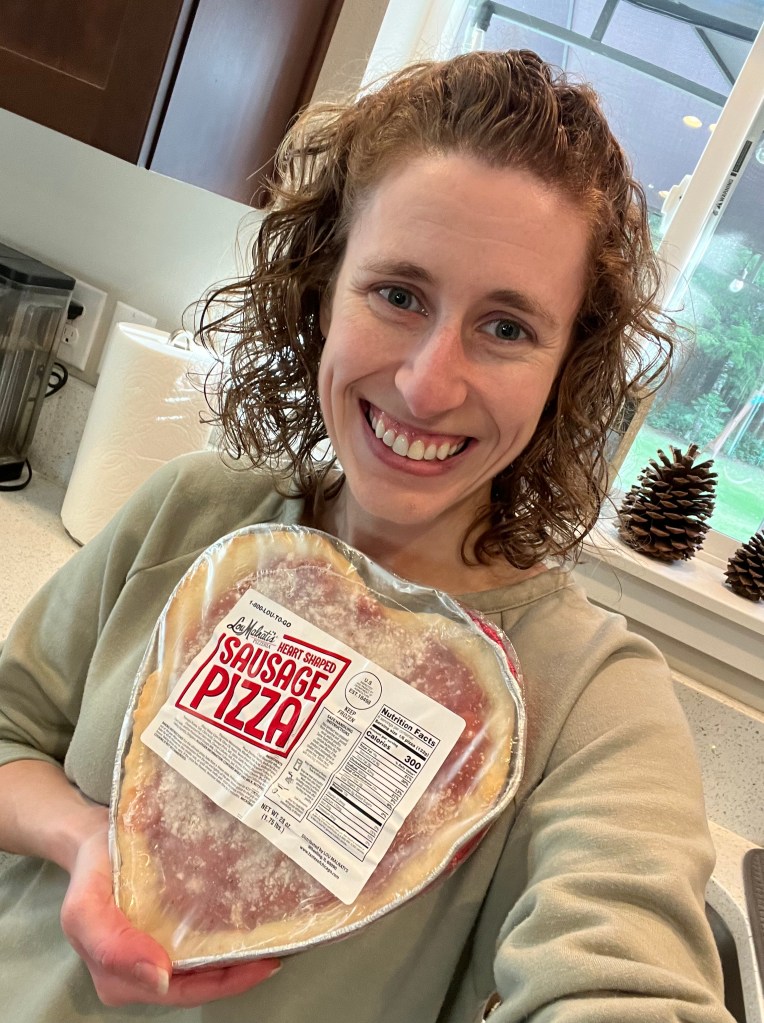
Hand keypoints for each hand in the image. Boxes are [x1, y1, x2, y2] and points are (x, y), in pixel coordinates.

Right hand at [60, 815, 279, 1006]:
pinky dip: (228, 933)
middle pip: (201, 982)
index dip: (227, 982)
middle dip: (241, 969)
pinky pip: (203, 940)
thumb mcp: (85, 909)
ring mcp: (159, 951)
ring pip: (206, 963)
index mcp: (122, 978)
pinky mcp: (169, 930)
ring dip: (240, 952)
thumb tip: (161, 977)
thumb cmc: (91, 872)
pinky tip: (253, 915)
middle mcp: (144, 973)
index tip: (263, 962)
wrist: (92, 839)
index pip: (184, 991)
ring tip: (275, 932)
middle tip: (280, 944)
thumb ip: (113, 946)